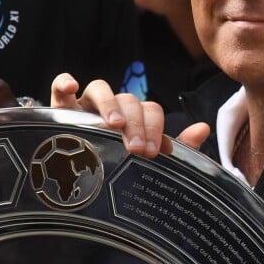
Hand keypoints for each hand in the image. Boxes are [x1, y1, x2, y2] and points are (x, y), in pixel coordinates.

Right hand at [50, 73, 209, 157]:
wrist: (71, 181)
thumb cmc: (115, 166)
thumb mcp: (145, 159)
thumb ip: (175, 145)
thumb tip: (204, 128)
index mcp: (133, 117)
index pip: (150, 110)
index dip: (156, 128)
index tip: (156, 152)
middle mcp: (112, 107)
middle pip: (129, 100)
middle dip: (137, 123)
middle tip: (137, 148)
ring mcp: (85, 106)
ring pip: (101, 89)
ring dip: (110, 105)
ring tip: (114, 126)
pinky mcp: (60, 108)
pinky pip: (60, 88)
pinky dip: (64, 82)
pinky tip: (72, 87)